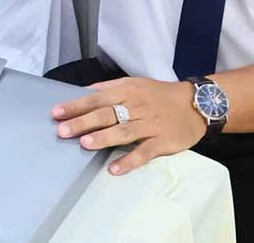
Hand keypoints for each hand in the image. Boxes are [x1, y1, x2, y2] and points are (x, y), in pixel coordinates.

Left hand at [53, 77, 204, 172]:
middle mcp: (137, 106)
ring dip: (104, 138)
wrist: (196, 104)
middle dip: (84, 122)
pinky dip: (130, 160)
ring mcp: (150, 125)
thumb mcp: (135, 84)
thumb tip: (84, 91)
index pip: (97, 97)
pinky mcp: (163, 141)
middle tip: (62, 131)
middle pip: (107, 114)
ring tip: (85, 144)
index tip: (57, 113)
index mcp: (127, 91)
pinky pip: (144, 152)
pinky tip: (114, 169)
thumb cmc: (160, 95)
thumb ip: (110, 88)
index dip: (77, 105)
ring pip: (124, 131)